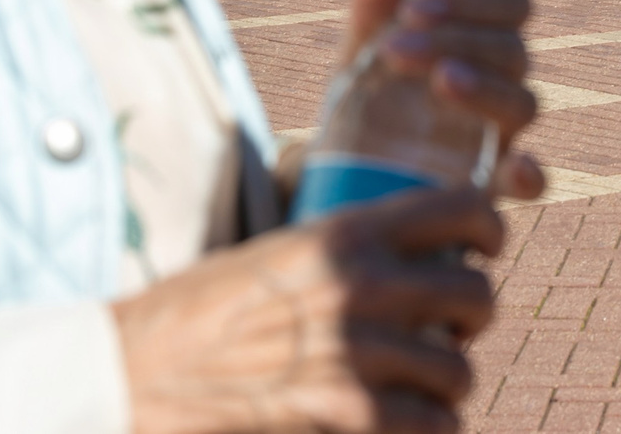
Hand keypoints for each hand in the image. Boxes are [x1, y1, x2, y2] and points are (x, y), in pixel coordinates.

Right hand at [115, 184, 502, 433]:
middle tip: (452, 328)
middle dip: (473, 315)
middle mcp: (361, 286)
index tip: (484, 247)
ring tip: (426, 383)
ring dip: (449, 381)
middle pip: (476, 293)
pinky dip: (431, 427)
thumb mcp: (275, 251)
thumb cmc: (196, 313)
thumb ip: (341, 247)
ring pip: (459, 369)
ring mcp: (357, 353)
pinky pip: (432, 424)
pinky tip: (413, 423)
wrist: (132, 375)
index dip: (488, 229)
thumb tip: (401, 245)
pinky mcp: (347, 414)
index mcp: (345, 233)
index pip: (463, 209)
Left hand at [329, 0, 545, 202]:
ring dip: (485, 88)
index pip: (510, 5)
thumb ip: (370, 17)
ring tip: (439, 80)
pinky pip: (534, 183)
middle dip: (458, 40)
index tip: (412, 8)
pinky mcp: (493, 186)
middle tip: (394, 49)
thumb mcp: (360, 60)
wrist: (347, 180)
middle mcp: (502, 84)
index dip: (472, 0)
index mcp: (483, 43)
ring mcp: (502, 136)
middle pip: (512, 50)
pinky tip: (515, 168)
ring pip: (523, 103)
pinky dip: (531, 175)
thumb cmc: (367, 105)